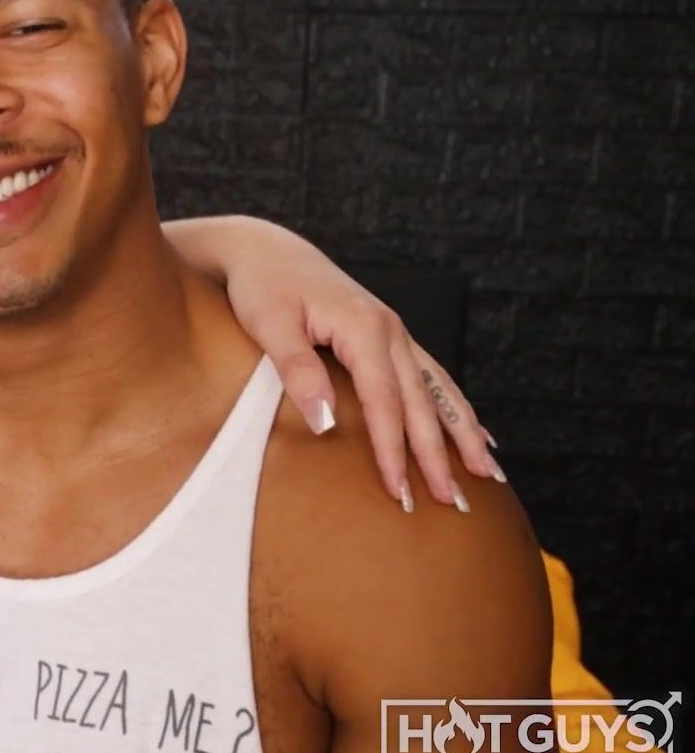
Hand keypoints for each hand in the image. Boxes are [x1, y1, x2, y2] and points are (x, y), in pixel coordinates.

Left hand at [217, 222, 502, 511]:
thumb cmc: (262, 286)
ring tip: (489, 475)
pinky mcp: (388, 336)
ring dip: (463, 434)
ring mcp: (395, 332)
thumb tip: (325, 423)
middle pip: (421, 403)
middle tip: (453, 503)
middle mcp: (390, 330)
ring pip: (439, 390)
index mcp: (365, 328)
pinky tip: (476, 434)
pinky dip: (455, 408)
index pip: (385, 402)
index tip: (399, 491)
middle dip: (439, 455)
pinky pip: (431, 378)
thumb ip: (298, 370)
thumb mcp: (269, 324)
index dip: (393, 450)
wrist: (265, 249)